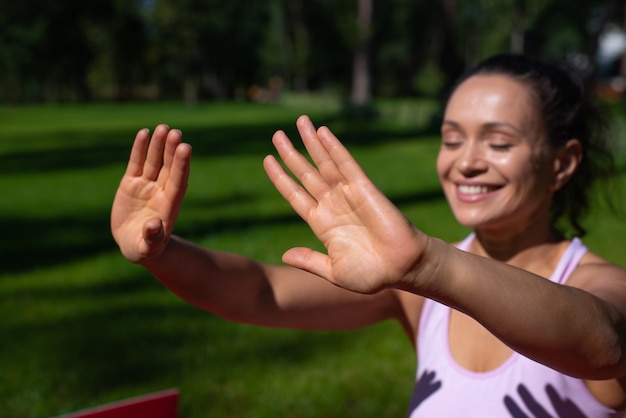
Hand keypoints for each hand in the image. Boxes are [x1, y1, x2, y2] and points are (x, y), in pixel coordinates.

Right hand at [111, 125, 191, 262]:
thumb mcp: (147, 247)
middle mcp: (160, 191)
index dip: (181, 165)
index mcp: (168, 205)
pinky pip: (137, 163)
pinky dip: (140, 149)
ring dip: (158, 145)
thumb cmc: (145, 248)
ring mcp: (146, 186)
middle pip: (168, 167)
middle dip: (171, 150)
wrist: (135, 244)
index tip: (185, 148)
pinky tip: (144, 133)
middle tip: (175, 132)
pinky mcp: (131, 183)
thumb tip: (154, 225)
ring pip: (154, 162)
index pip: (177, 181)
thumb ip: (152, 237)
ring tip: (162, 128)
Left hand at [263, 115, 423, 293]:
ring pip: (324, 163)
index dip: (281, 178)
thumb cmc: (371, 274)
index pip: (295, 194)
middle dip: (291, 153)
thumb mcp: (333, 271)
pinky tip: (322, 132)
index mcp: (322, 224)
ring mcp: (348, 194)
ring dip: (311, 143)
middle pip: (306, 173)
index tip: (267, 160)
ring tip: (299, 122)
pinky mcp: (365, 188)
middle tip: (276, 135)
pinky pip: (346, 164)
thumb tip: (284, 255)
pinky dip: (334, 147)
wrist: (402, 269)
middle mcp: (333, 205)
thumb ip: (309, 260)